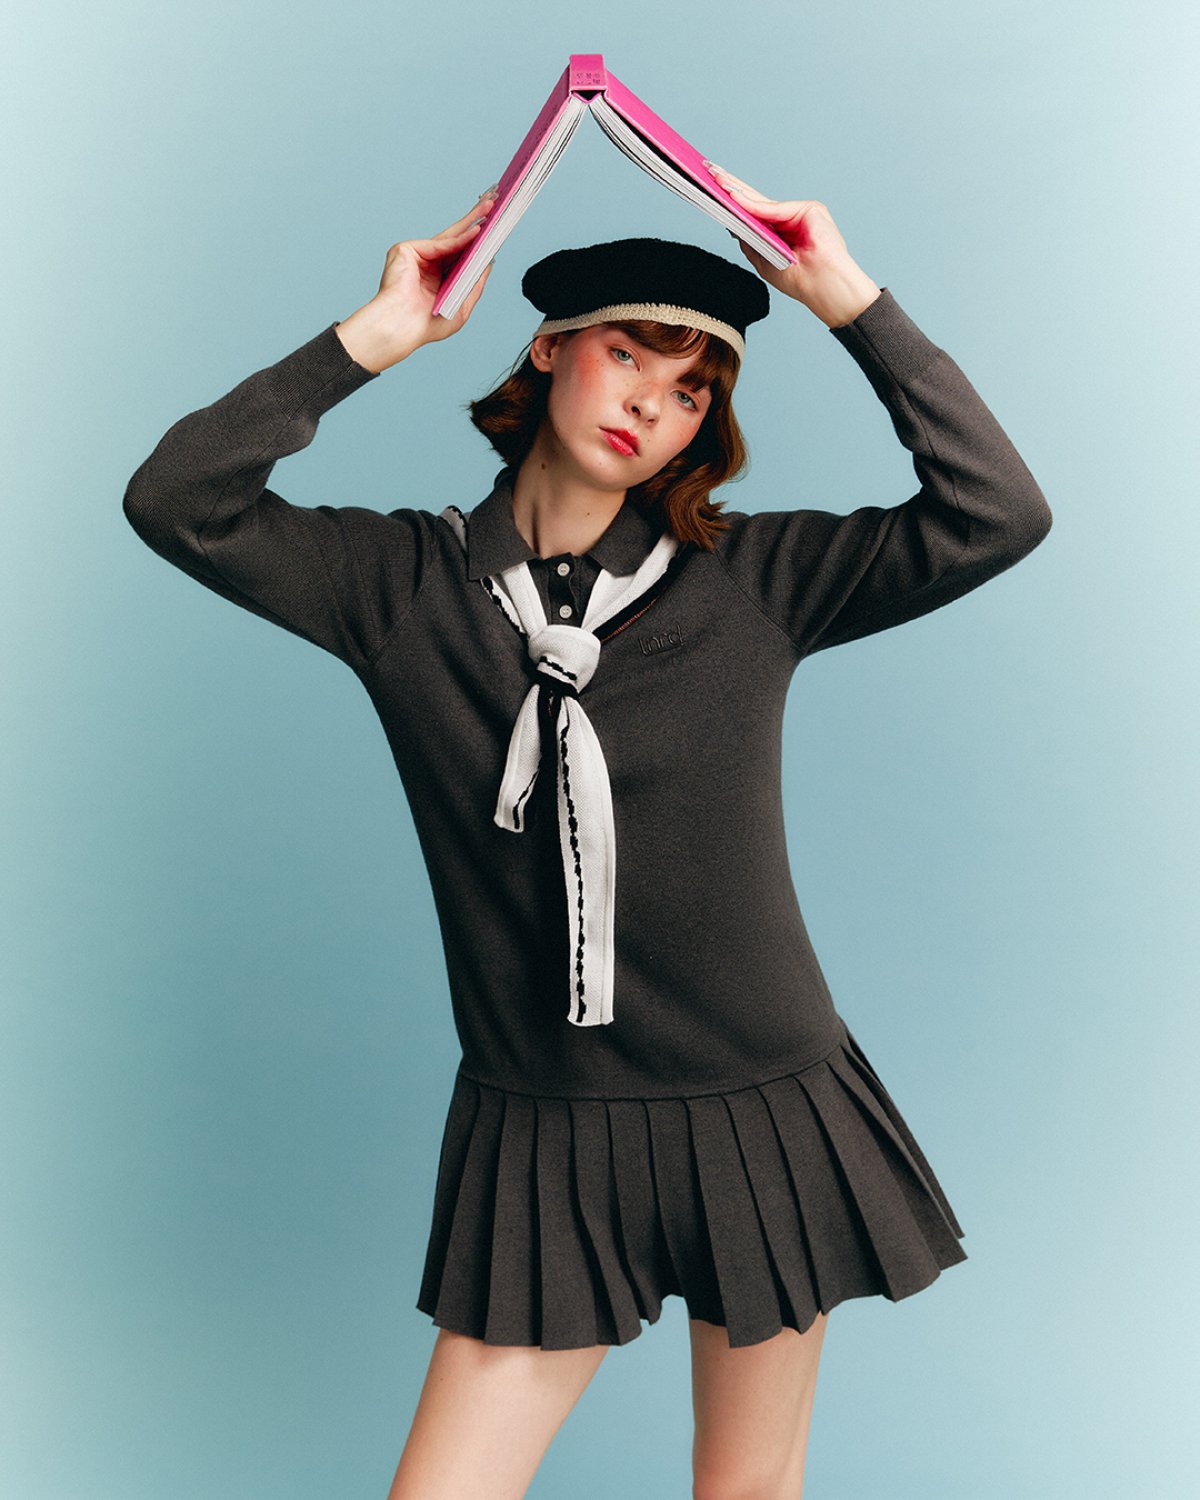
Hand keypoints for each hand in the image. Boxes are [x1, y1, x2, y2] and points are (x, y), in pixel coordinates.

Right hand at [336, 188, 499, 371]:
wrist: (401, 327)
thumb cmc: (425, 325)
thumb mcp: (460, 306)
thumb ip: (474, 285)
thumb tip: (488, 263)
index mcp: (436, 277)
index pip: (461, 254)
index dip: (478, 241)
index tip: (496, 226)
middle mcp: (426, 263)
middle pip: (457, 238)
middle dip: (476, 220)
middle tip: (495, 202)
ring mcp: (416, 255)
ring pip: (450, 236)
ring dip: (472, 221)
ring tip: (490, 208)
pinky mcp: (407, 250)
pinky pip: (441, 244)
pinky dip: (460, 239)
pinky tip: (477, 231)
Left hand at [700, 163, 881, 327]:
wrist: (822, 286)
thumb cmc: (798, 279)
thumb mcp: (763, 260)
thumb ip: (749, 240)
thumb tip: (731, 224)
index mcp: (779, 233)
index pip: (752, 213)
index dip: (733, 201)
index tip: (711, 188)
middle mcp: (788, 219)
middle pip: (756, 201)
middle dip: (732, 187)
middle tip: (710, 172)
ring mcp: (799, 212)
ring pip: (763, 202)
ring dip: (738, 191)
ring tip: (717, 181)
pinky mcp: (810, 209)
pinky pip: (776, 208)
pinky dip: (755, 206)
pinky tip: (736, 198)